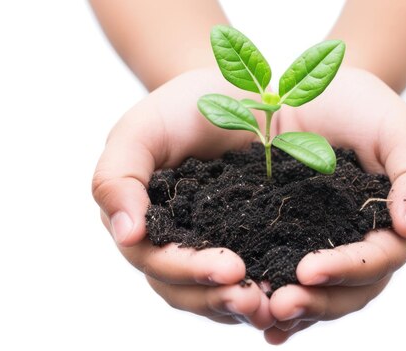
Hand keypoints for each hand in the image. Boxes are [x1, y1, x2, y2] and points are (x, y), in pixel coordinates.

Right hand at [91, 68, 275, 329]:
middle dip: (218, 297)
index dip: (188, 270)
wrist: (233, 93)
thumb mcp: (141, 131)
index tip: (230, 267)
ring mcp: (209, 249)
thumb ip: (117, 177)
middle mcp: (172, 243)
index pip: (154, 260)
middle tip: (255, 299)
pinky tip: (288, 294)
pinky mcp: (246, 246)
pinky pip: (251, 280)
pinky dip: (265, 292)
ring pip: (215, 295)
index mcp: (142, 223)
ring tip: (274, 306)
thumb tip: (125, 234)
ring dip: (241, 306)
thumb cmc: (181, 108)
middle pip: (184, 290)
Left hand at [263, 67, 405, 343]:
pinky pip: (287, 280)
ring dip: (295, 310)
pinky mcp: (293, 245)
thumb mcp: (396, 127)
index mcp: (393, 224)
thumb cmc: (361, 106)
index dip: (348, 268)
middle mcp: (363, 244)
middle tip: (279, 306)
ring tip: (262, 316)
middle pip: (350, 291)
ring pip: (320, 295)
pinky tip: (258, 321)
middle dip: (317, 301)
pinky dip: (275, 300)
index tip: (309, 270)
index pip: (379, 258)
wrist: (313, 94)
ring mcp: (327, 248)